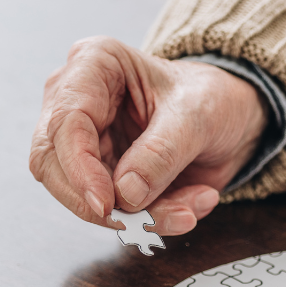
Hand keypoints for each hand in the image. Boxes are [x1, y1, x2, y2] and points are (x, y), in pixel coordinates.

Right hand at [30, 36, 268, 234]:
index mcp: (94, 64)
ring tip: (188, 211)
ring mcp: (84, 141)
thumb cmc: (211, 97)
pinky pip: (112, 211)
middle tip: (146, 222)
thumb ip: (162, 152)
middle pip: (55, 164)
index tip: (107, 204)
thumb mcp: (198, 115)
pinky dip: (151, 219)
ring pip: (82, 196)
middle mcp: (77, 101)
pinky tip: (190, 205)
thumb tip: (124, 193)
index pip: (65, 122)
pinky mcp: (100, 175)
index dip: (79, 168)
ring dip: (137, 216)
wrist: (231, 117)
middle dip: (102, 203)